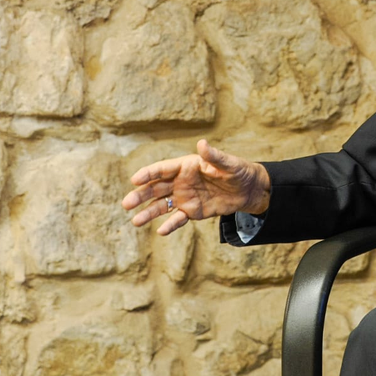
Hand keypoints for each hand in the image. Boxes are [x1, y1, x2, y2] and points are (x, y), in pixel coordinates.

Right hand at [121, 139, 270, 235]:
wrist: (248, 190)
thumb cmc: (238, 171)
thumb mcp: (228, 164)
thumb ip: (214, 156)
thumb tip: (202, 144)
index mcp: (186, 166)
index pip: (162, 169)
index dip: (148, 173)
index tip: (135, 179)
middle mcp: (181, 181)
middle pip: (156, 188)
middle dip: (141, 195)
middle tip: (126, 203)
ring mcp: (185, 197)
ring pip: (162, 205)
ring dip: (148, 212)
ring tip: (134, 221)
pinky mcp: (192, 211)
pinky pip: (177, 219)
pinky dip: (170, 225)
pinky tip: (160, 231)